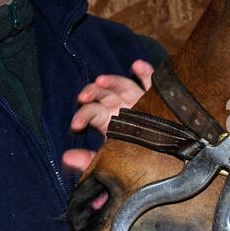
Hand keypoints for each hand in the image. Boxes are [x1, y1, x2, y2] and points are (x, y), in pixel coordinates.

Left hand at [62, 59, 153, 173]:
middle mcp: (122, 107)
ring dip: (112, 81)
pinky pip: (151, 83)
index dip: (83, 116)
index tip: (76, 125)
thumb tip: (66, 157)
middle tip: (83, 98)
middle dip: (92, 92)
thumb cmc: (134, 161)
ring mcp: (139, 100)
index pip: (92, 112)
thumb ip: (88, 160)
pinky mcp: (155, 99)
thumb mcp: (109, 162)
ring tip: (101, 80)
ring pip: (124, 85)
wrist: (163, 164)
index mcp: (109, 120)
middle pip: (104, 94)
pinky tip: (137, 65)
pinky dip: (145, 73)